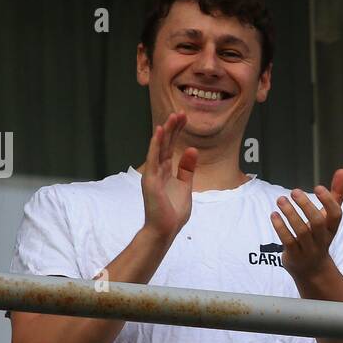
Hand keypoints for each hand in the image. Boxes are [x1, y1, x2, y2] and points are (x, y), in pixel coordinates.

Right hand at [141, 113, 196, 241]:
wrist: (165, 229)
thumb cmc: (173, 212)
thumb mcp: (185, 186)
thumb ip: (187, 169)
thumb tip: (192, 150)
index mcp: (166, 171)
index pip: (172, 146)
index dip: (178, 132)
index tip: (185, 118)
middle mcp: (158, 169)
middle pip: (166, 143)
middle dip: (174, 128)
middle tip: (181, 112)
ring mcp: (153, 173)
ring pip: (159, 147)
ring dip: (166, 131)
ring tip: (172, 117)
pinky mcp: (151, 180)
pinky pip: (153, 158)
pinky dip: (156, 144)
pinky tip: (159, 132)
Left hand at [271, 168, 342, 282]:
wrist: (312, 270)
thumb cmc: (320, 237)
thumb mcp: (329, 218)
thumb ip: (336, 194)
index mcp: (332, 228)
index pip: (335, 215)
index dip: (328, 201)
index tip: (318, 187)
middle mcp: (322, 239)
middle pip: (318, 222)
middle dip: (306, 206)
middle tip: (294, 191)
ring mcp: (308, 248)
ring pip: (301, 231)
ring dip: (290, 214)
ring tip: (281, 200)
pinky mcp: (294, 255)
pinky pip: (288, 241)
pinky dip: (280, 227)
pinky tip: (274, 214)